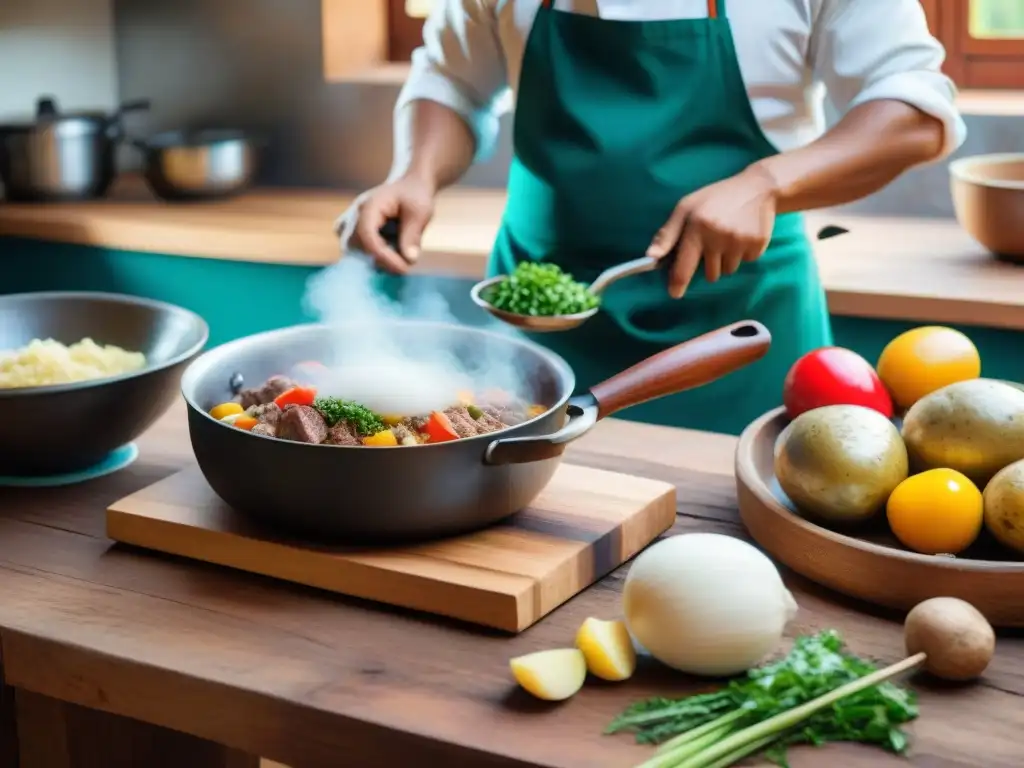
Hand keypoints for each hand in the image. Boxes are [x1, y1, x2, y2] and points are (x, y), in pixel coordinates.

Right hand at [334, 174, 435, 274]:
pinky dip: (379, 258)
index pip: (367, 236)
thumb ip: (413, 235)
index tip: (403, 268)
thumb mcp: (420, 212)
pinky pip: (363, 253)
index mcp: (370, 207)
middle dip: (383, 260)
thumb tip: (409, 260)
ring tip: (403, 257)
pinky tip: (396, 255)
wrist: (411, 187)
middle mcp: (357, 217)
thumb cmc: (415, 195)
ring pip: (360, 253)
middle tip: (406, 265)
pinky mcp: (360, 235)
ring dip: (381, 260)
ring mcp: (355, 226)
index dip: (383, 256)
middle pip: (359, 248)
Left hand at [646, 164, 778, 298]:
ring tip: (728, 237)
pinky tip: (743, 235)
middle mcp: (717, 237)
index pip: (684, 266)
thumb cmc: (716, 197)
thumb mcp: (686, 207)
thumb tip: (651, 256)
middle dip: (709, 264)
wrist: (758, 187)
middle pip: (710, 274)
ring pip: (727, 270)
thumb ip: (668, 233)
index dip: (678, 283)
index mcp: (697, 227)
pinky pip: (745, 262)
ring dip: (726, 260)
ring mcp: (739, 242)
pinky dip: (743, 254)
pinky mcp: (757, 245)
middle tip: (713, 244)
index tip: (675, 294)